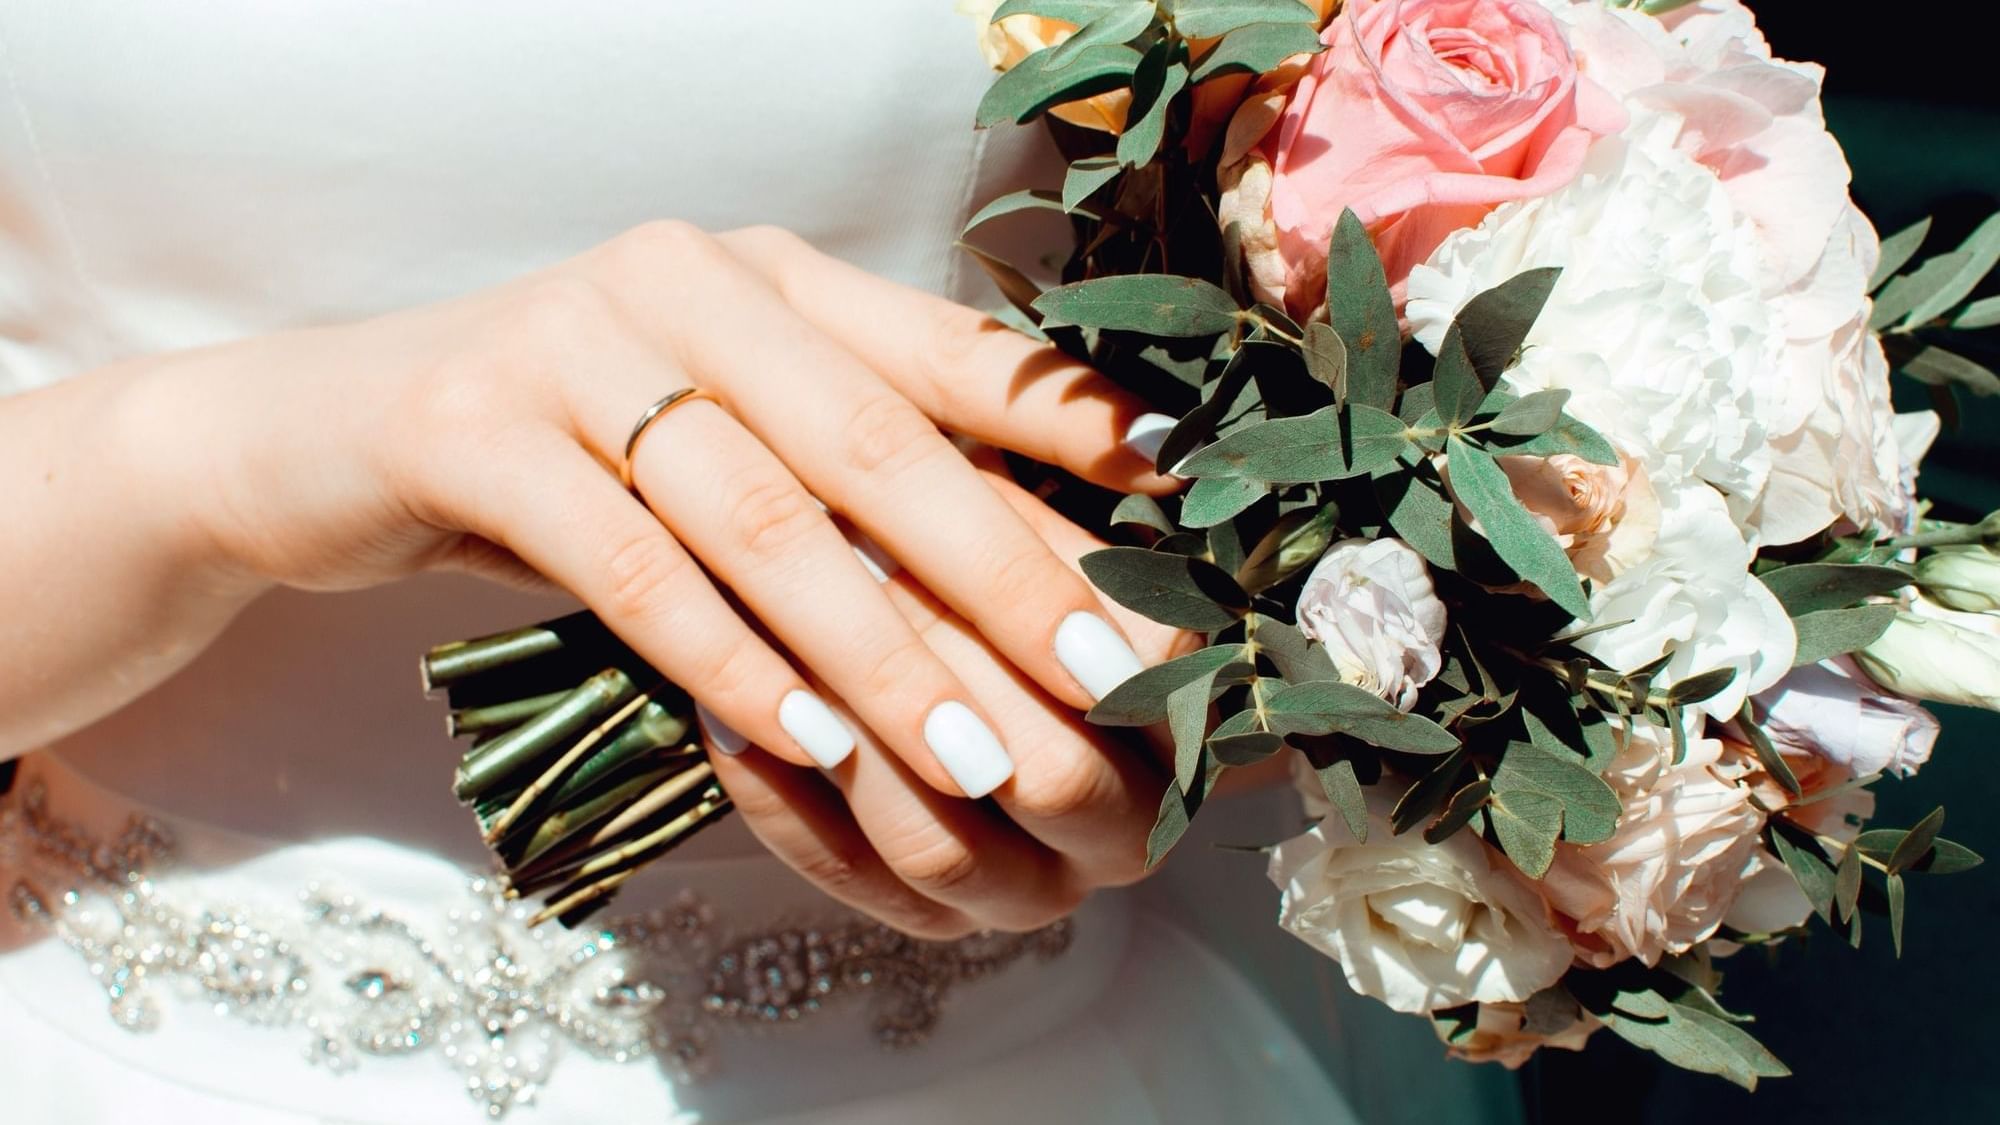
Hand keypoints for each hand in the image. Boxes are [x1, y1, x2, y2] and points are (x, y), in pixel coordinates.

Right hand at [92, 222, 1185, 932]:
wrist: (328, 432)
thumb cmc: (566, 447)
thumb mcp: (715, 428)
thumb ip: (840, 461)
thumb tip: (1020, 557)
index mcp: (768, 275)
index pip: (948, 351)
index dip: (1072, 428)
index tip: (1183, 512)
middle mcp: (684, 282)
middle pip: (877, 443)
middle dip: (1006, 575)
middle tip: (1108, 684)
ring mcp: (570, 341)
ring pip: (763, 517)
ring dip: (879, 651)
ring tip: (974, 751)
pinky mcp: (471, 426)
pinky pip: (631, 565)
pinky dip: (729, 661)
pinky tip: (809, 741)